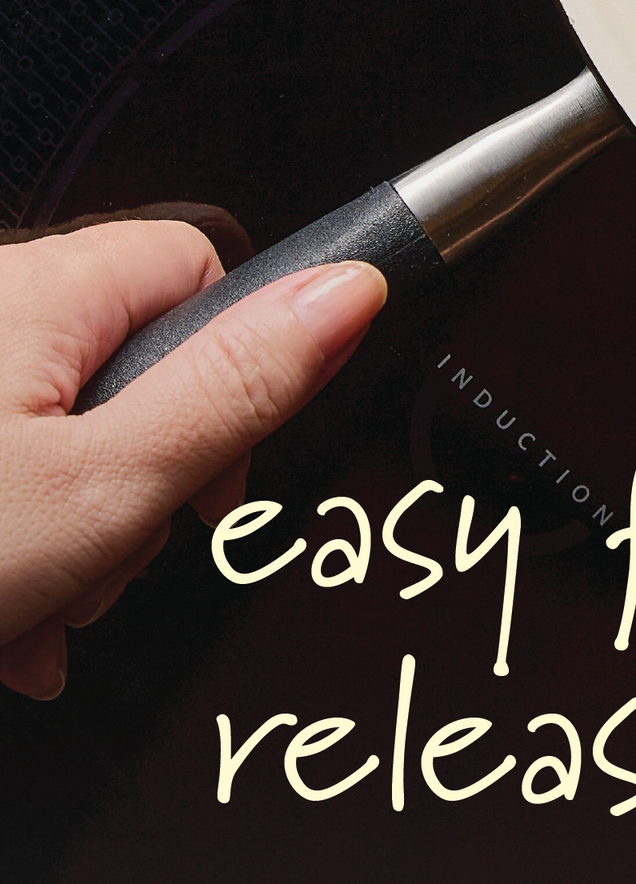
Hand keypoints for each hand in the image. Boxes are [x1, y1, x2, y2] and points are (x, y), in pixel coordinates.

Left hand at [0, 224, 385, 700]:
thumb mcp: (102, 491)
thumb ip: (238, 387)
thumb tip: (354, 282)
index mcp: (37, 292)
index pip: (198, 269)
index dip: (231, 366)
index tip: (211, 465)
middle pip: (121, 362)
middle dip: (134, 476)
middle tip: (110, 556)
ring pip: (44, 432)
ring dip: (62, 532)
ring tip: (29, 614)